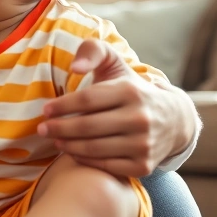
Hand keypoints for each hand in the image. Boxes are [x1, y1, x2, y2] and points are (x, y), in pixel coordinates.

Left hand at [38, 39, 194, 177]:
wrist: (174, 119)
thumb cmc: (130, 88)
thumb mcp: (115, 63)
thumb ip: (92, 51)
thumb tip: (75, 67)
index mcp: (131, 91)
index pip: (86, 100)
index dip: (61, 106)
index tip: (45, 110)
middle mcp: (140, 118)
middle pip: (87, 126)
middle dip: (58, 128)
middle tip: (42, 129)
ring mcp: (144, 144)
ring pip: (94, 148)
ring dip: (67, 145)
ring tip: (54, 140)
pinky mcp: (144, 166)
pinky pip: (105, 165)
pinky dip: (84, 159)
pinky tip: (72, 151)